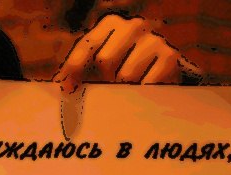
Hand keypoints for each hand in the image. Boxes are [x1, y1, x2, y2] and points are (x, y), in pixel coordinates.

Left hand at [54, 14, 197, 91]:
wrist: (159, 73)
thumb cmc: (118, 71)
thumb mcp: (95, 68)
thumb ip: (75, 73)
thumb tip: (60, 87)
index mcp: (110, 24)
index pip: (86, 46)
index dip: (74, 68)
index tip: (66, 89)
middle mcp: (133, 26)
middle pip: (105, 60)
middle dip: (103, 80)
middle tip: (107, 88)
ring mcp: (154, 39)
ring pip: (125, 75)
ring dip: (122, 90)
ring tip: (125, 90)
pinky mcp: (170, 57)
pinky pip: (146, 84)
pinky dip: (139, 94)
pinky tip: (142, 92)